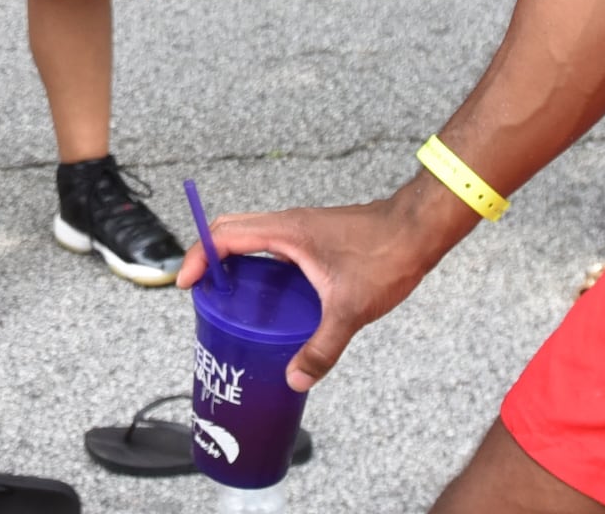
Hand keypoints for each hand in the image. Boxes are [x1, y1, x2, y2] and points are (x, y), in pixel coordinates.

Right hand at [189, 186, 464, 392]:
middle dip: (208, 256)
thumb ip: (322, 347)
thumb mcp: (350, 309)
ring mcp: (302, 228)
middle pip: (230, 229)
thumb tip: (295, 378)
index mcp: (286, 233)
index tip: (184, 283)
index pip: (225, 235)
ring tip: (228, 295)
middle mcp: (288, 224)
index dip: (199, 257)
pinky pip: (272, 242)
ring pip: (252, 233)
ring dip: (233, 256)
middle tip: (199, 290)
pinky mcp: (315, 235)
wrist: (419, 229)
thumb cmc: (386, 255)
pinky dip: (257, 260)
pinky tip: (270, 295)